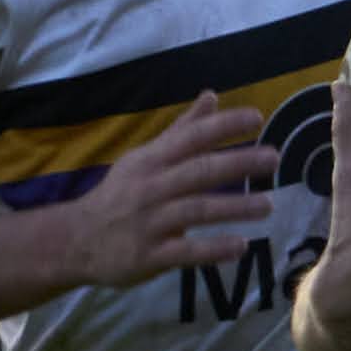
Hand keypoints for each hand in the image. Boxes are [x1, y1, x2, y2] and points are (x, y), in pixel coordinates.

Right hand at [23, 92, 274, 293]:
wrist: (76, 240)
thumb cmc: (119, 195)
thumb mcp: (145, 158)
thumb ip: (182, 130)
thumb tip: (212, 96)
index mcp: (152, 160)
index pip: (190, 137)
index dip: (222, 125)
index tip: (256, 117)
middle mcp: (152, 187)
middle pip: (198, 171)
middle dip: (237, 162)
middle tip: (273, 157)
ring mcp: (150, 222)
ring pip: (197, 210)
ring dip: (234, 206)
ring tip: (268, 204)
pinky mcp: (150, 255)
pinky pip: (186, 252)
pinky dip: (213, 249)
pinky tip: (241, 247)